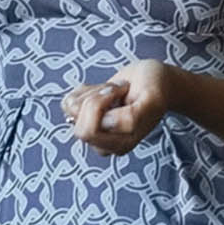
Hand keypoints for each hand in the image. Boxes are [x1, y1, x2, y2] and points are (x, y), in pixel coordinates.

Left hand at [63, 59, 187, 156]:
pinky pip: (67, 102)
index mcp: (121, 144)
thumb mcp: (152, 99)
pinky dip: (84, 90)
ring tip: (114, 92)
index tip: (123, 90)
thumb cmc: (156, 88)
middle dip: (94, 99)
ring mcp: (93, 129)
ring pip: (72, 111)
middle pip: (79, 127)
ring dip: (93, 92)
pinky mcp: (84, 117)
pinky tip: (103, 91)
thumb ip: (133, 116)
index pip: (91, 131)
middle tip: (115, 90)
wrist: (155, 80)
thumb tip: (106, 124)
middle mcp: (104, 142)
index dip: (103, 103)